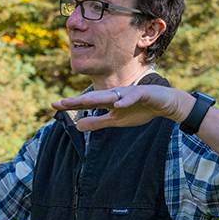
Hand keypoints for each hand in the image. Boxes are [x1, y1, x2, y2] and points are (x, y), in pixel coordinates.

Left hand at [51, 85, 189, 131]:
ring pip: (111, 95)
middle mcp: (116, 95)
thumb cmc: (140, 110)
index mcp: (108, 102)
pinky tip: (118, 104)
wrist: (165, 104)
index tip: (53, 105)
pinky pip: (134, 96)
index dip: (71, 104)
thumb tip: (77, 126)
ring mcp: (129, 93)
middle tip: (61, 103)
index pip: (87, 103)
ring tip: (83, 102)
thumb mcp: (116, 120)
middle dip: (78, 100)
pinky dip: (126, 100)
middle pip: (94, 97)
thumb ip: (98, 122)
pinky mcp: (144, 93)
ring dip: (98, 98)